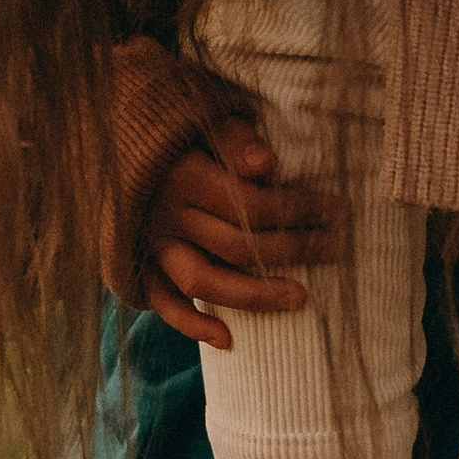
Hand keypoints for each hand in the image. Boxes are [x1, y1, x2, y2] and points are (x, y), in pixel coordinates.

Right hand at [141, 116, 340, 349]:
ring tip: (301, 298)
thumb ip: (235, 139)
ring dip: (254, 295)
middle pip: (236, 245)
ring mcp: (151, 244)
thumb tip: (266, 163)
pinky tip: (228, 339)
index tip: (338, 211)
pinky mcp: (140, 264)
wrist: (120, 137)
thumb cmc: (178, 128)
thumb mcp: (207, 119)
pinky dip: (190, 323)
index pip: (251, 204)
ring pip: (202, 280)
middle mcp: (164, 215)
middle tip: (336, 250)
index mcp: (183, 176)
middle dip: (293, 249)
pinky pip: (162, 302)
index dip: (299, 209)